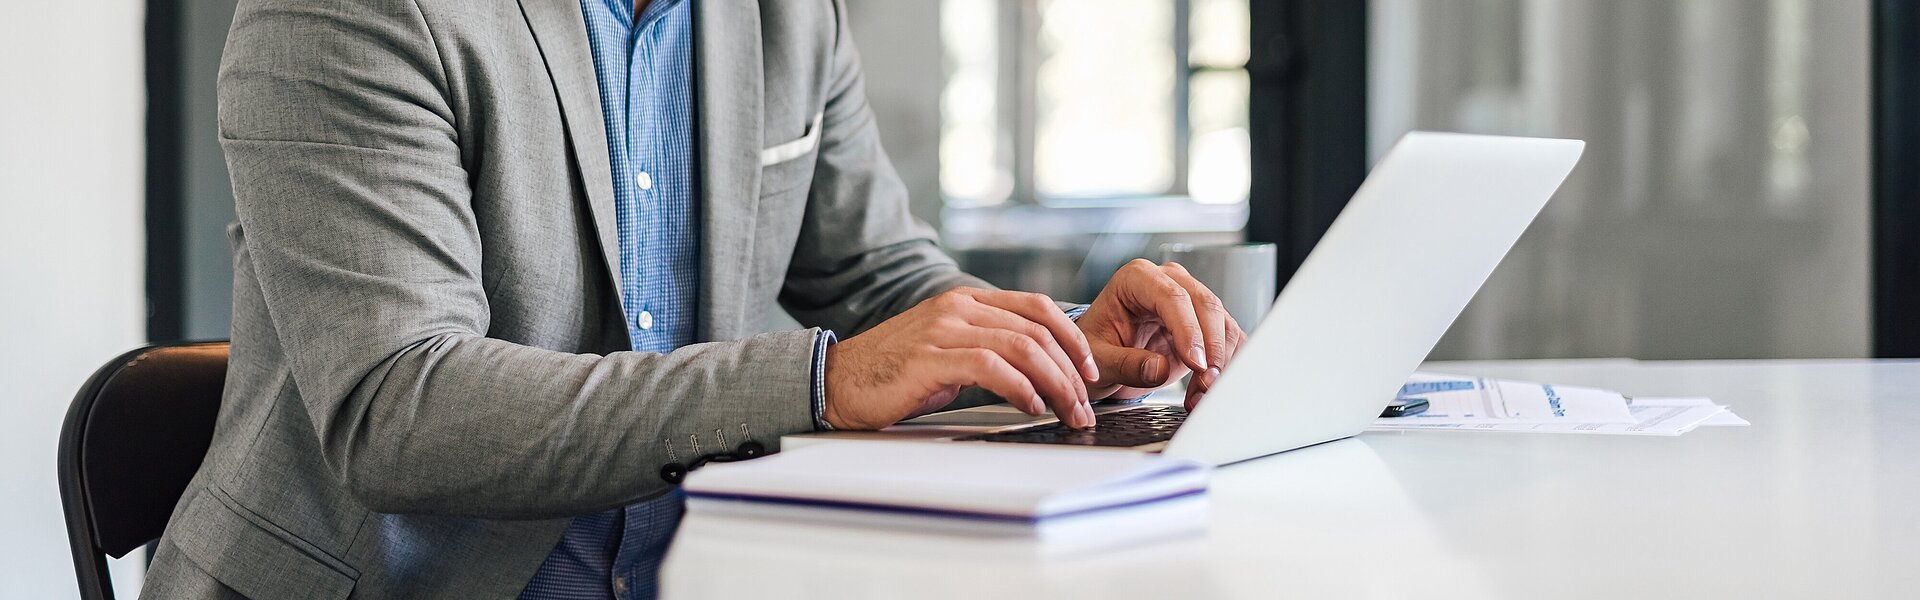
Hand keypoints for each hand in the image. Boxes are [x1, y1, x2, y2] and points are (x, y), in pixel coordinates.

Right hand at [823, 288, 1099, 429]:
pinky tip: (1031, 406)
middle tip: (1085, 404)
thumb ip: (988, 348)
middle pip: (1037, 330)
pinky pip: (991, 367)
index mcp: (966, 300)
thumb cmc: (893, 374)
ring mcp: (943, 329)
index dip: (1072, 337)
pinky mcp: (930, 358)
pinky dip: (1021, 388)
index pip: (1037, 307)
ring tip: (1067, 411)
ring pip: (1021, 347)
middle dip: (1071, 371)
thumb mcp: (948, 350)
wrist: (837, 382)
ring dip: (1055, 384)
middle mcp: (957, 307)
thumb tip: (1038, 370)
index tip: (1089, 369)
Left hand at [1077, 259, 1246, 409]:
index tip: (1196, 363)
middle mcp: (1169, 281)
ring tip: (1204, 393)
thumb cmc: (1097, 347)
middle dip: (1211, 348)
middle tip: (1207, 382)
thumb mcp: (1099, 359)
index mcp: (1137, 278)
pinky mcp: (1205, 323)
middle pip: (1205, 305)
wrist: (1104, 356)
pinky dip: (1226, 365)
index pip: (1172, 297)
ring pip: (1223, 322)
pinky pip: (1228, 339)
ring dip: (1221, 360)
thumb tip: (1159, 368)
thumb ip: (1126, 363)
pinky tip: (1209, 388)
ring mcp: (1191, 299)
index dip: (1188, 330)